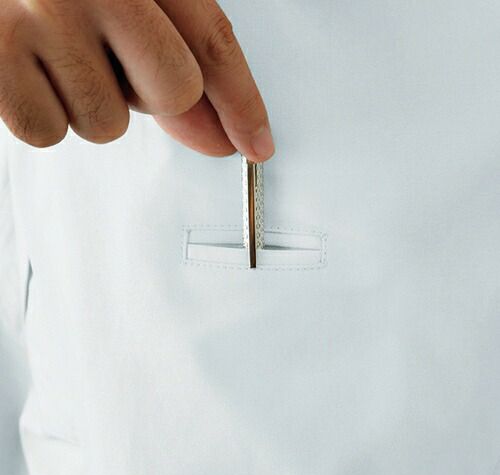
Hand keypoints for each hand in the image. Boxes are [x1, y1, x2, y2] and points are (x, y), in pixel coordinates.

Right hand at [0, 0, 274, 161]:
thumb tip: (219, 137)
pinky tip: (25, 69)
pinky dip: (43, 112)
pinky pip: (48, 131)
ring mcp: (38, 15)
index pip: (212, 44)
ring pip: (107, 125)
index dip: (243, 103)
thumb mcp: (123, 5)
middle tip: (110, 60)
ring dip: (90, 104)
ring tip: (56, 55)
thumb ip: (170, 65)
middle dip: (150, 95)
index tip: (258, 144)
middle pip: (173, 92)